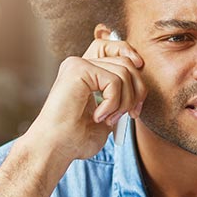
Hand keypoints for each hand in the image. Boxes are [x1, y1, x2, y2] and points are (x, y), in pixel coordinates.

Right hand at [22, 32, 145, 162]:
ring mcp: (78, 65)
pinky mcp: (78, 69)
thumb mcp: (108, 115)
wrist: (56, 148)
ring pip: (124, 72)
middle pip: (126, 62)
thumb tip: (140, 87)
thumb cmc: (77, 138)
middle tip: (131, 115)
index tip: (140, 85)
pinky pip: (114, 81)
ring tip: (109, 120)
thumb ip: (120, 97)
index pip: (114, 47)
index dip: (131, 57)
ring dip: (125, 102)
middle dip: (137, 91)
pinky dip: (113, 104)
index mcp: (86, 73)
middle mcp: (80, 64)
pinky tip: (99, 117)